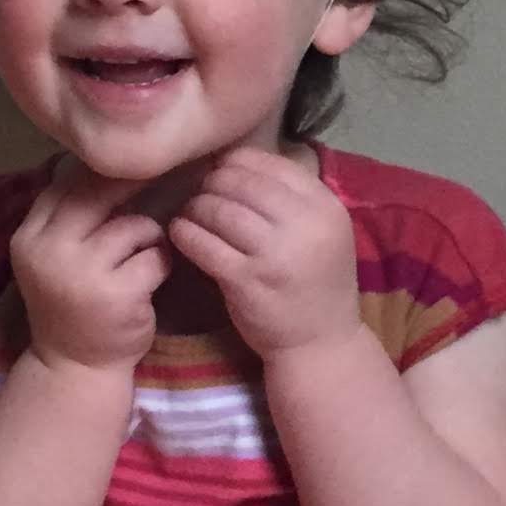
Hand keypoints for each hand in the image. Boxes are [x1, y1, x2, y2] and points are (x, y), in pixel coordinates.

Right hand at [9, 159, 169, 373]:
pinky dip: (161, 263)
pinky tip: (151, 280)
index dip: (100, 171)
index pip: (64, 185)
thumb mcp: (55, 257)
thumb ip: (69, 217)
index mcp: (28, 238)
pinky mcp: (117, 294)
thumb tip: (107, 163)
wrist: (74, 368)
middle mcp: (48, 251)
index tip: (128, 163)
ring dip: (149, 237)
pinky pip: (155, 258)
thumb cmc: (72, 305)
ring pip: (134, 226)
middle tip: (162, 175)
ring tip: (143, 258)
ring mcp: (81, 273)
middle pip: (98, 194)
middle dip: (132, 184)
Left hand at [166, 146, 363, 362]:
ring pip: (219, 210)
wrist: (321, 342)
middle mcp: (303, 226)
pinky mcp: (245, 281)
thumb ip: (293, 199)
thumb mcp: (323, 232)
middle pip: (241, 182)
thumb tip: (237, 162)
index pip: (271, 164)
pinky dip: (185, 233)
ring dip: (196, 206)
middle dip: (213, 183)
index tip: (221, 172)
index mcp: (325, 207)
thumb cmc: (316, 283)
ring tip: (190, 212)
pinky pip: (203, 244)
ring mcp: (273, 255)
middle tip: (201, 192)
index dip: (237, 163)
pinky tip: (180, 232)